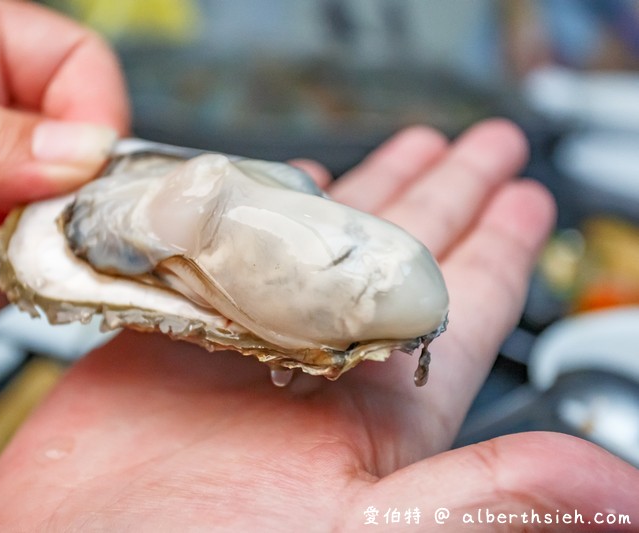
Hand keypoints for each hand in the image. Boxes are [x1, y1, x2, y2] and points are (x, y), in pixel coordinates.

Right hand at [0, 120, 638, 530]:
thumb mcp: (363, 530)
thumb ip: (484, 499)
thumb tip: (617, 492)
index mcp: (375, 412)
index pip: (461, 306)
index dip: (501, 246)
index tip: (527, 194)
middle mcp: (317, 366)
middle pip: (398, 257)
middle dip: (442, 194)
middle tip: (477, 144)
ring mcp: (246, 340)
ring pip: (319, 247)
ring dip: (359, 196)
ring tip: (394, 150)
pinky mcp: (176, 326)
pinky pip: (229, 252)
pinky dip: (255, 214)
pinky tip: (280, 188)